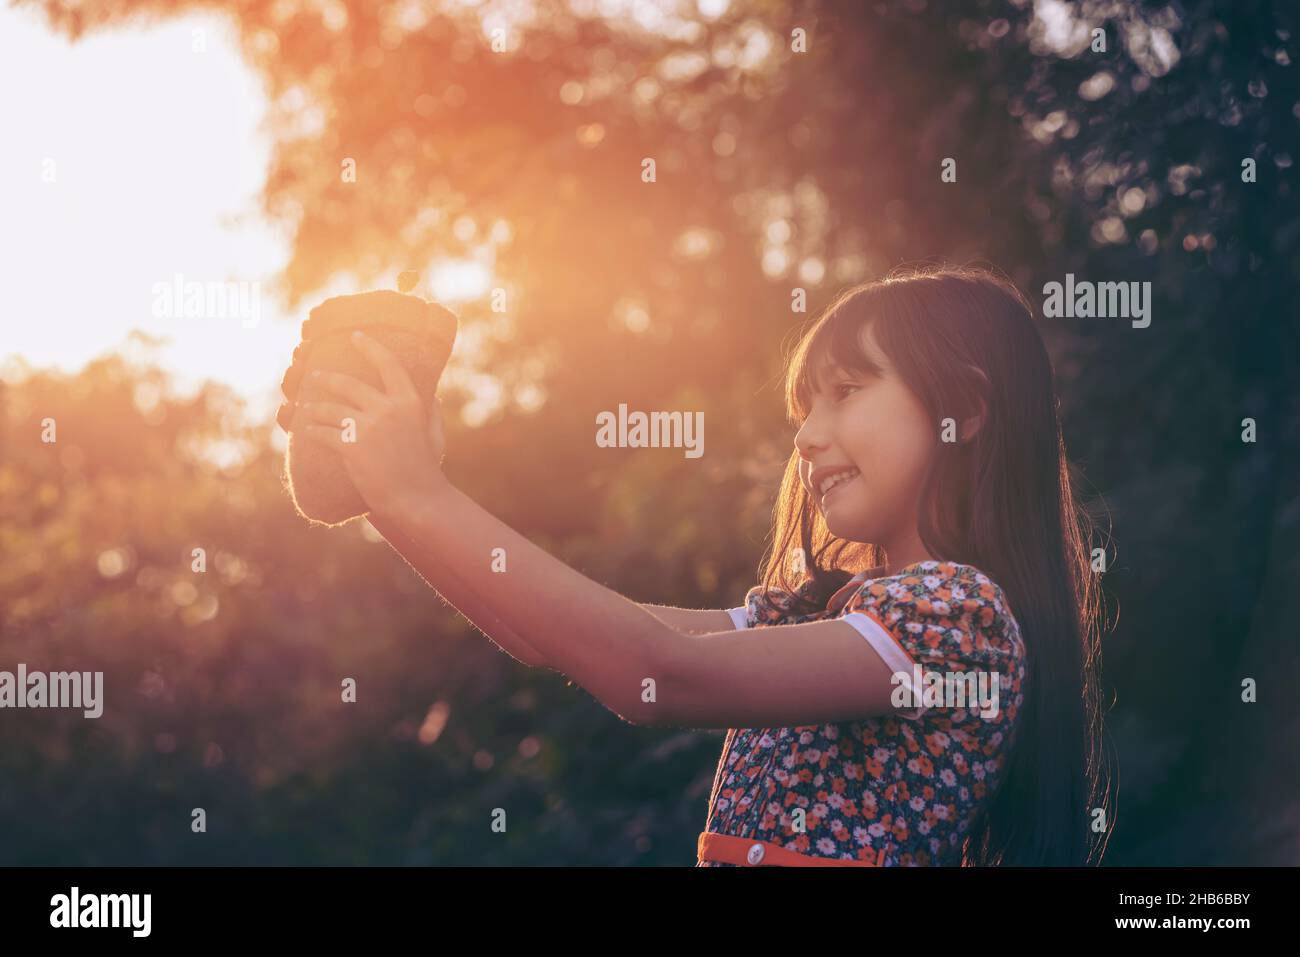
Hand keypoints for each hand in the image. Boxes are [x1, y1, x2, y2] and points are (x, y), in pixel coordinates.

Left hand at [297, 330, 449, 517]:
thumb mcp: (435, 435)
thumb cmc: (426, 468)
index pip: (389, 364)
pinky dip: (312, 432)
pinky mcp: (352, 447)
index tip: (356, 336)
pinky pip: (323, 433)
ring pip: (330, 409)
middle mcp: (388, 409)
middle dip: (327, 379)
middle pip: (349, 384)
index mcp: (410, 402)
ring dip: (313, 407)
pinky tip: (305, 431)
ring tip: (305, 408)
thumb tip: (432, 396)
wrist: (417, 499)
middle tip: (315, 376)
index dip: (370, 347)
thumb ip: (432, 412)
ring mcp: (368, 428)